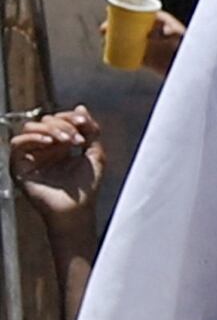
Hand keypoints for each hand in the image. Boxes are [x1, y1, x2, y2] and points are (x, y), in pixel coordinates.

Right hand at [12, 103, 103, 221]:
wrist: (77, 211)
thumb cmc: (86, 189)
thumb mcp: (95, 156)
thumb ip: (92, 132)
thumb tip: (81, 107)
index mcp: (59, 144)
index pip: (58, 120)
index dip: (70, 117)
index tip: (85, 122)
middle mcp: (43, 148)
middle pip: (45, 121)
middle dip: (63, 124)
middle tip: (78, 138)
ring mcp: (30, 155)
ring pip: (30, 128)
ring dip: (51, 129)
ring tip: (68, 141)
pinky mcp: (19, 165)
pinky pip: (17, 143)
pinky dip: (33, 138)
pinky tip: (49, 141)